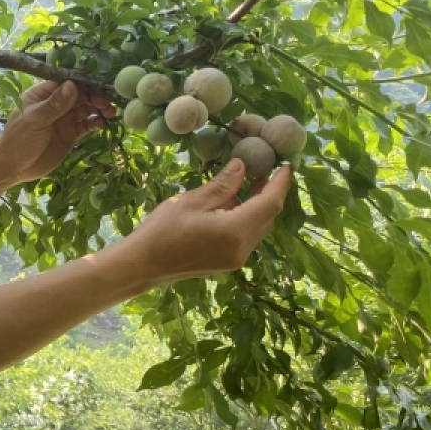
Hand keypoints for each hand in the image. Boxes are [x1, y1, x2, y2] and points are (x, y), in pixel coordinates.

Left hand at [0, 80, 114, 182]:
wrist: (14, 167)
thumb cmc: (19, 139)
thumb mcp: (35, 120)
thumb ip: (54, 104)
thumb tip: (72, 85)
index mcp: (42, 94)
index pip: (65, 83)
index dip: (82, 83)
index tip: (98, 85)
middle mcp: (55, 103)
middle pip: (79, 94)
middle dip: (94, 96)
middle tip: (106, 103)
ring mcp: (64, 118)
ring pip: (85, 108)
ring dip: (98, 108)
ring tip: (110, 113)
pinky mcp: (70, 133)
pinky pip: (87, 124)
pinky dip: (96, 122)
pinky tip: (103, 124)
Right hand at [117, 159, 292, 285]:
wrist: (143, 264)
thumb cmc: (162, 230)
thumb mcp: (192, 201)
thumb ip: (222, 185)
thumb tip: (242, 166)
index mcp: (235, 230)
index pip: (270, 203)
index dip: (281, 183)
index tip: (287, 165)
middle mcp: (242, 248)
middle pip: (267, 217)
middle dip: (267, 193)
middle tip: (261, 170)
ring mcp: (235, 259)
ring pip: (257, 228)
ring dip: (254, 207)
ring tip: (239, 186)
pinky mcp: (227, 263)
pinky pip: (246, 237)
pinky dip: (243, 220)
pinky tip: (226, 208)